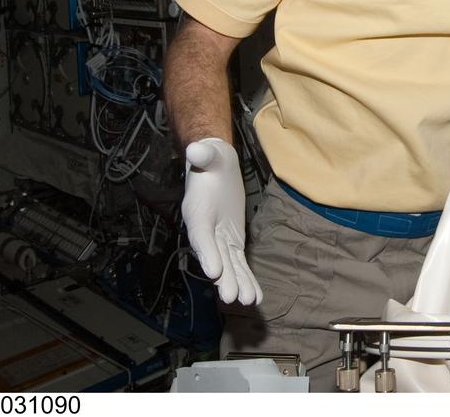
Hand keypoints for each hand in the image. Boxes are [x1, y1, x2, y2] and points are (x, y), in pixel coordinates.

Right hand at [182, 138, 260, 304]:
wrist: (214, 166)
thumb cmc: (210, 161)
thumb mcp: (208, 155)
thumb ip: (202, 155)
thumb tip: (195, 149)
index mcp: (196, 212)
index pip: (201, 236)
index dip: (207, 253)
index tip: (215, 271)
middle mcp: (204, 230)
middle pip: (215, 257)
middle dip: (224, 277)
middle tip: (232, 296)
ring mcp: (218, 238)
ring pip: (229, 265)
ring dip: (238, 282)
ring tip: (247, 301)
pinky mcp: (231, 241)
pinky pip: (238, 262)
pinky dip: (246, 278)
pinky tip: (254, 296)